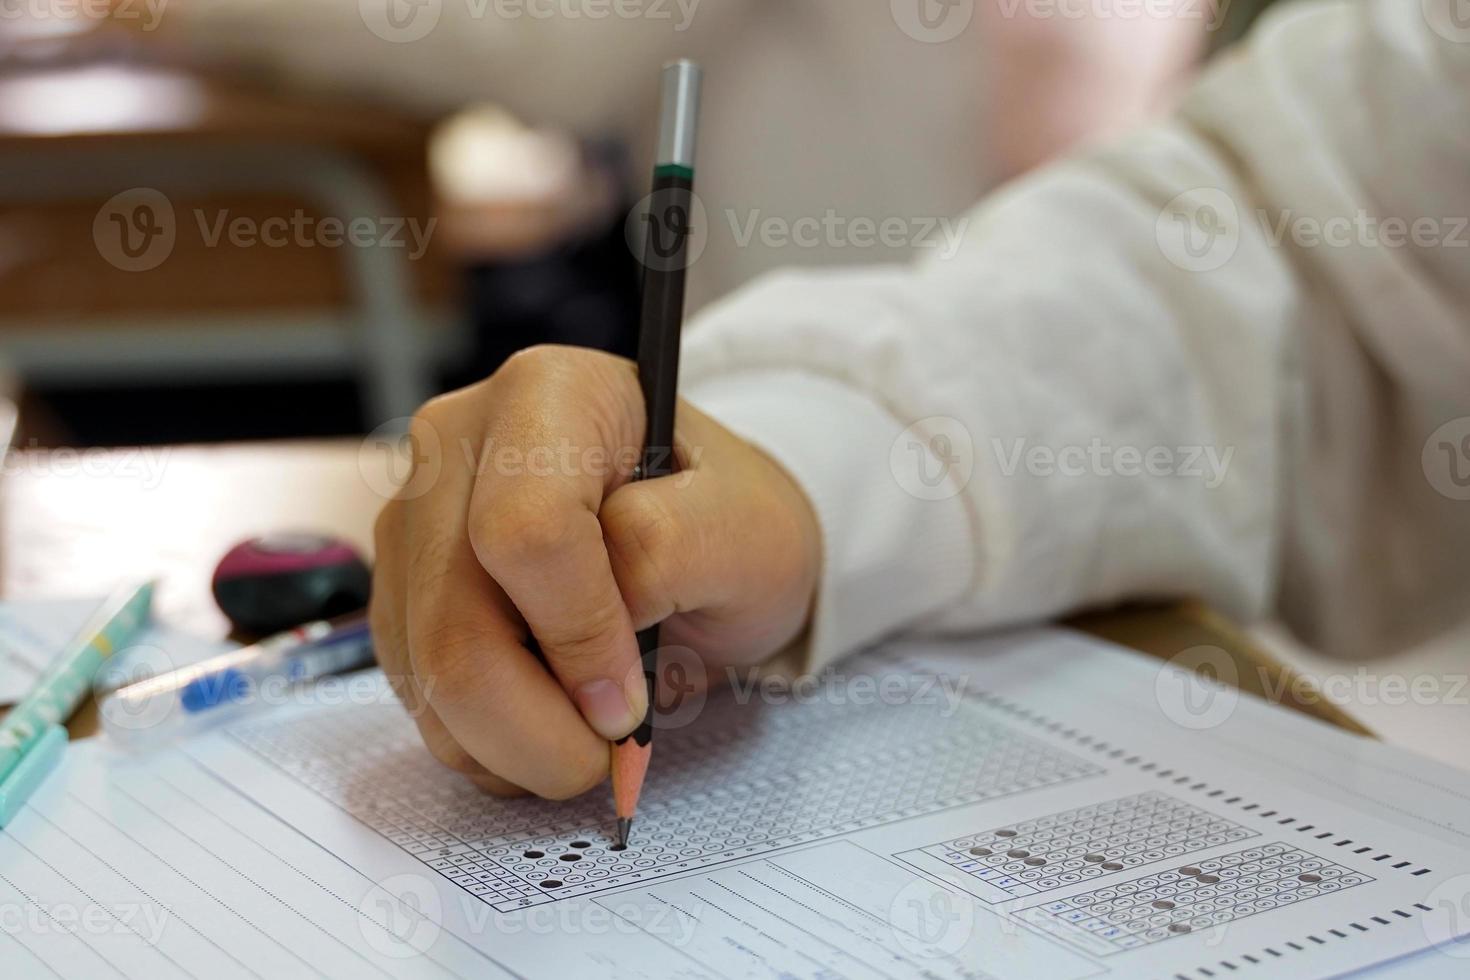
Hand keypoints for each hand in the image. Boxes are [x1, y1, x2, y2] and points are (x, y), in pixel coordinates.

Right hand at [370, 345, 820, 798]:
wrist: (698, 531)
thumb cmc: (726, 521)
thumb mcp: (747, 529)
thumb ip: (672, 558)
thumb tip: (591, 657)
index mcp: (550, 394)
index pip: (525, 532)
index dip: (580, 637)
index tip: (633, 697)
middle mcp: (456, 444)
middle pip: (455, 622)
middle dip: (539, 724)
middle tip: (612, 749)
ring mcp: (412, 520)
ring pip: (427, 675)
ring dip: (516, 744)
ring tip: (589, 731)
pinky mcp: (398, 590)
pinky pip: (418, 701)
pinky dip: (488, 743)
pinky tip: (546, 721)